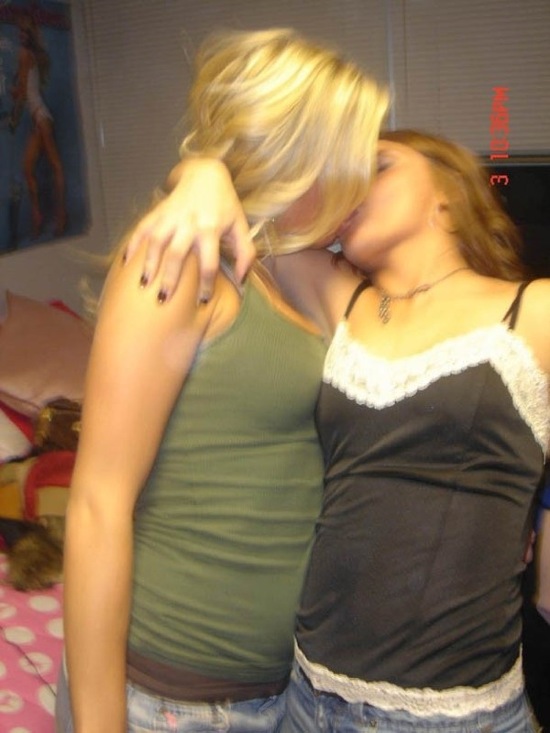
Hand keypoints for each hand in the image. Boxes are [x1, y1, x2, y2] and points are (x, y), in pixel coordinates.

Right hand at [124, 158, 254, 302]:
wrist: (206, 174)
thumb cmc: (225, 204)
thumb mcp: (241, 226)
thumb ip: (245, 253)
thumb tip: (241, 279)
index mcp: (211, 229)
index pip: (208, 263)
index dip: (205, 285)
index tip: (202, 302)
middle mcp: (189, 224)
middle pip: (176, 254)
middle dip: (169, 278)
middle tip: (163, 300)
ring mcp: (171, 217)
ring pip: (156, 242)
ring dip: (148, 263)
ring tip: (142, 284)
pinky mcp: (158, 211)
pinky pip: (142, 228)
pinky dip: (133, 244)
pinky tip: (125, 261)